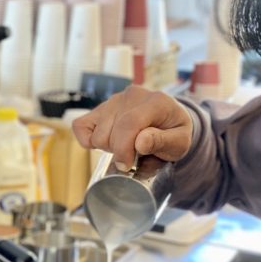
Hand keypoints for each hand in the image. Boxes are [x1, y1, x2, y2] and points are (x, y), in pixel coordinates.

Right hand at [71, 85, 193, 168]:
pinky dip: (87, 139)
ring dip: (108, 147)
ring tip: (124, 145)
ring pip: (96, 133)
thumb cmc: (174, 132)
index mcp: (155, 101)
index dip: (124, 149)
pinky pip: (80, 125)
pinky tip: (105, 142)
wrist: (169, 120)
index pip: (129, 123)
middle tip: (134, 155)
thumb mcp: (180, 142)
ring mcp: (114, 100)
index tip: (127, 165)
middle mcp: (131, 96)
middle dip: (119, 151)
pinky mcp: (100, 107)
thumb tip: (140, 142)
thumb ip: (163, 141)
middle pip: (110, 132)